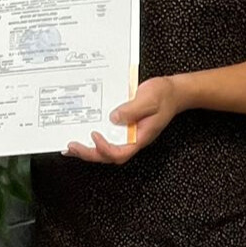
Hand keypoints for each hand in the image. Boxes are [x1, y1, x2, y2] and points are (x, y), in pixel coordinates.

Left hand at [65, 76, 184, 163]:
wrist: (174, 91)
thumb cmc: (164, 96)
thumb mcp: (149, 99)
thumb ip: (132, 110)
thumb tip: (114, 117)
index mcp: (140, 137)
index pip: (120, 153)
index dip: (105, 149)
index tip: (94, 135)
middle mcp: (133, 139)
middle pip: (109, 155)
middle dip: (90, 153)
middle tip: (72, 147)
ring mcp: (128, 134)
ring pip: (107, 149)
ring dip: (89, 149)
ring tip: (71, 146)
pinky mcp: (124, 126)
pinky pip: (108, 137)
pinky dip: (94, 139)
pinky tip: (83, 133)